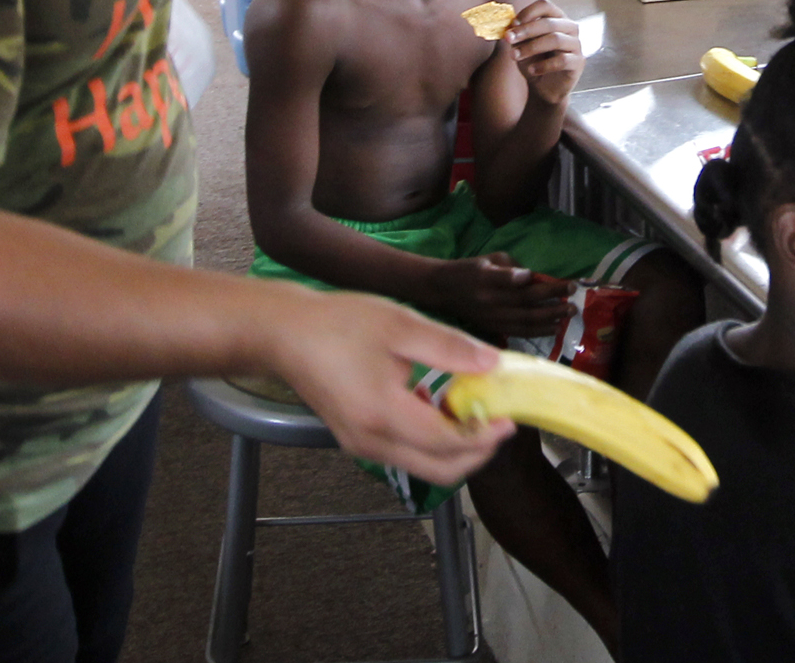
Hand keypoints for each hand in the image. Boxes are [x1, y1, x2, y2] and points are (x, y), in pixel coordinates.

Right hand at [262, 287, 513, 485]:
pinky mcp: (355, 439)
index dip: (484, 437)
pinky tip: (435, 406)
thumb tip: (493, 364)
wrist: (284, 334)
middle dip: (476, 453)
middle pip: (439, 470)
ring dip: (453, 449)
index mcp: (384, 415)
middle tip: (498, 424)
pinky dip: (429, 441)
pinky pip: (403, 453)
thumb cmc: (337, 324)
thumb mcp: (399, 324)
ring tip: (472, 412)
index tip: (509, 419)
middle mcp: (372, 442)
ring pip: (422, 465)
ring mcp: (361, 446)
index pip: (448, 444)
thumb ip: (449, 348)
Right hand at [424, 252, 570, 341]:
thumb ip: (512, 267)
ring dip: (551, 317)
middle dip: (552, 300)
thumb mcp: (489, 258)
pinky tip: (554, 327)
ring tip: (569, 313)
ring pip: (525, 320)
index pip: (509, 279)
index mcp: (485, 277)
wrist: (443, 291)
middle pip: (524, 302)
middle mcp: (489, 299)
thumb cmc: (469, 269)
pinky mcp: (493, 328)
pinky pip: (519, 332)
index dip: (530, 279)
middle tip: (573, 297)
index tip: (553, 278)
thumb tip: (536, 278)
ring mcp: (492, 317)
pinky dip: (539, 331)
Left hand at [507, 0, 583, 105]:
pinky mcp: (578, 62)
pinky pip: (563, 60)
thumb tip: (510, 26)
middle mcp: (569, 28)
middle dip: (526, 30)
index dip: (528, 12)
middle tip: (508, 38)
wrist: (544, 88)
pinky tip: (532, 70)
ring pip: (556, 39)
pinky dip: (544, 65)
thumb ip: (518, 35)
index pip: (545, 6)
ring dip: (531, 47)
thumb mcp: (522, 46)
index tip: (512, 24)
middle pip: (549, 22)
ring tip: (515, 56)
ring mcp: (576, 44)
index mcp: (556, 18)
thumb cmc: (534, 61)